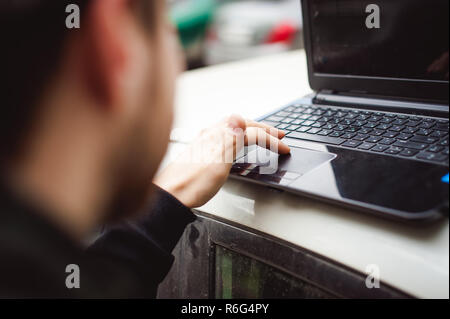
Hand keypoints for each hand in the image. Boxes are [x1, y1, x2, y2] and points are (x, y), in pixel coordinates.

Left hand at [154, 115, 289, 207]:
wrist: (171, 194)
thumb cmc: (192, 183)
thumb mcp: (218, 161)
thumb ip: (231, 138)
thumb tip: (240, 118)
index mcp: (219, 136)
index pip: (252, 132)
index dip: (271, 139)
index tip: (284, 147)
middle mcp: (212, 134)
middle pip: (242, 125)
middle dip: (264, 129)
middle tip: (279, 135)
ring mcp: (206, 141)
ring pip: (233, 128)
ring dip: (251, 129)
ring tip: (262, 134)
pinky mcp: (202, 149)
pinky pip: (225, 134)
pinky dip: (238, 135)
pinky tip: (237, 141)